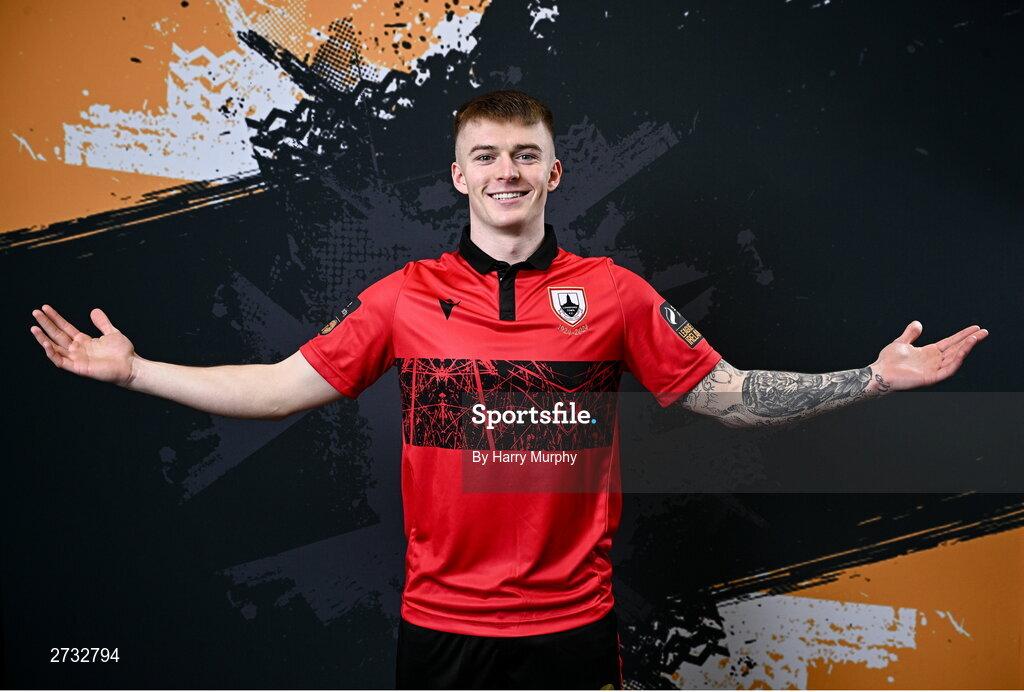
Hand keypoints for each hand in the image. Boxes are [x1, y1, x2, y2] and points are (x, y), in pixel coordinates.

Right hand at [31, 305, 136, 385]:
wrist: (131, 366)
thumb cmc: (123, 352)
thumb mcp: (112, 332)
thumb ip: (102, 323)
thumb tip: (94, 310)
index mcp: (84, 341)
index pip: (65, 327)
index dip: (55, 318)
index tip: (45, 308)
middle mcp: (77, 349)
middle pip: (57, 335)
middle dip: (45, 324)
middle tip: (35, 312)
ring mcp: (76, 359)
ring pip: (54, 348)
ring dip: (43, 338)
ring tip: (34, 328)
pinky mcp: (78, 368)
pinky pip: (60, 361)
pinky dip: (52, 353)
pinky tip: (45, 343)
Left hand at [872, 321, 987, 390]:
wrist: (879, 372)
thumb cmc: (888, 360)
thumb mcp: (901, 342)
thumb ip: (911, 333)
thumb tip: (918, 323)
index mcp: (929, 353)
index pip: (950, 343)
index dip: (962, 336)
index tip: (975, 328)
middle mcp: (934, 361)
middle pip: (956, 349)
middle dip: (970, 340)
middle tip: (984, 332)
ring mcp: (933, 369)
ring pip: (955, 358)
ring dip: (966, 348)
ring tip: (976, 338)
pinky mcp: (931, 378)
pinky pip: (948, 369)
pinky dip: (957, 360)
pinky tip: (963, 350)